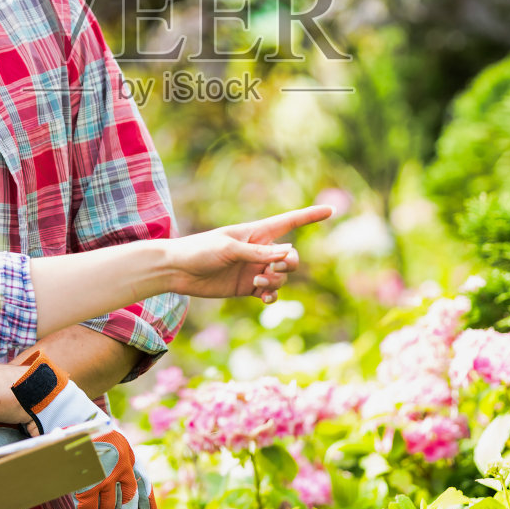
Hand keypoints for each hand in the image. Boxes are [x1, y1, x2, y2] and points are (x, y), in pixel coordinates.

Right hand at [11, 351, 161, 508]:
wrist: (59, 406)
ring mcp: (106, 469)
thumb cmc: (74, 422)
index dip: (149, 508)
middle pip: (127, 503)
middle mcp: (122, 460)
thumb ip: (108, 461)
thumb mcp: (99, 441)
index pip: (143, 484)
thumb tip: (108, 483)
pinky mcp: (88, 475)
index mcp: (126, 451)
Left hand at [167, 203, 331, 301]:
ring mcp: (254, 269)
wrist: (177, 270)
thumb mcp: (229, 249)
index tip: (331, 210)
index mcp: (256, 232)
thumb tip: (288, 253)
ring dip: (276, 280)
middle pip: (291, 257)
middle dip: (289, 264)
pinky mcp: (247, 287)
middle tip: (272, 269)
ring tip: (258, 283)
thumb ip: (257, 253)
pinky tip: (264, 298)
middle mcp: (259, 250)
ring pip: (282, 276)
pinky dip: (272, 296)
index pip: (290, 222)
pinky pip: (271, 292)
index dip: (310, 216)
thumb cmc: (200, 250)